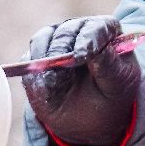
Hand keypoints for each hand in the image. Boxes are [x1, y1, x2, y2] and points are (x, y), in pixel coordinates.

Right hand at [21, 16, 140, 145]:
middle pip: (66, 31)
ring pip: (42, 40)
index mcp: (106, 33)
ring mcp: (56, 41)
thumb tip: (96, 49)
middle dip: (62, 49)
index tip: (82, 55)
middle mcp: (79, 31)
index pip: (98, 27)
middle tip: (63, 71)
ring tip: (55, 83)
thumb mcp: (116, 85)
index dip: (89, 38)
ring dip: (45, 61)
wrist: (89, 118)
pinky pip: (28, 60)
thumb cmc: (109, 97)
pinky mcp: (37, 56)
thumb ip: (108, 66)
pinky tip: (46, 89)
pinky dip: (33, 73)